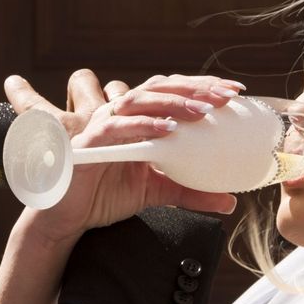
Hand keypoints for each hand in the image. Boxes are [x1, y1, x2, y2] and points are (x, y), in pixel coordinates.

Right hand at [8, 73, 244, 245]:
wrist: (68, 217)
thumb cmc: (105, 195)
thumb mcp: (157, 192)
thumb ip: (190, 192)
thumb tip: (229, 202)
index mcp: (138, 119)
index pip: (173, 92)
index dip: (202, 87)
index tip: (234, 92)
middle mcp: (121, 114)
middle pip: (160, 87)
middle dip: (195, 88)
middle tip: (226, 96)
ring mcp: (104, 124)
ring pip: (141, 100)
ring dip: (173, 102)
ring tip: (202, 111)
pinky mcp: (90, 141)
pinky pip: (118, 127)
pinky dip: (143, 125)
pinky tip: (168, 130)